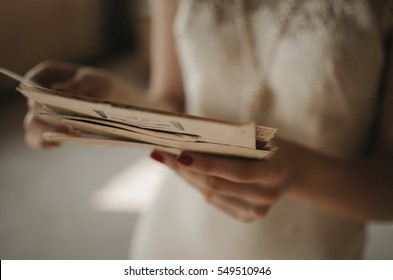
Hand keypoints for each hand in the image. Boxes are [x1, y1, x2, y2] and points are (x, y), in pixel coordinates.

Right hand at [23, 61, 123, 148]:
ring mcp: (41, 113)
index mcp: (47, 75)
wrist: (116, 103)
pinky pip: (36, 139)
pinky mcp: (48, 130)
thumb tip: (57, 91)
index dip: (38, 97)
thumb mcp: (96, 81)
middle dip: (51, 118)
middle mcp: (39, 93)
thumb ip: (78, 85)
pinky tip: (59, 142)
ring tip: (74, 134)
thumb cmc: (105, 87)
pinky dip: (43, 143)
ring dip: (48, 132)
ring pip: (31, 124)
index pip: (31, 84)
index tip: (54, 107)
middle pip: (33, 108)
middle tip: (71, 127)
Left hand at [150, 147, 290, 221]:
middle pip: (216, 185)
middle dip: (186, 169)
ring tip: (165, 158)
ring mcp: (257, 211)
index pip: (236, 171)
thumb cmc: (272, 146)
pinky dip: (197, 184)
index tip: (179, 154)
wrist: (291, 171)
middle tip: (162, 153)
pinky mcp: (247, 216)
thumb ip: (233, 138)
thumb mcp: (260, 137)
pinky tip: (183, 171)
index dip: (206, 165)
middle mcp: (265, 196)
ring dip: (186, 176)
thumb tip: (192, 134)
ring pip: (211, 194)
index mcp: (274, 172)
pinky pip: (214, 200)